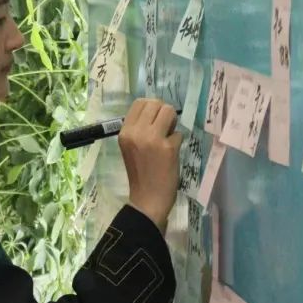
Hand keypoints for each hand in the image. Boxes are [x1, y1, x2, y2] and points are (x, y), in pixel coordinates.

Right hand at [117, 98, 182, 233]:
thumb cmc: (140, 172)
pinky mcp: (168, 148)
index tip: (155, 120)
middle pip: (155, 103)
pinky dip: (177, 141)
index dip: (152, 108)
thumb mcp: (131, 146)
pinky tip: (171, 154)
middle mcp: (136, 132)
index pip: (139, 102)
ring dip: (172, 123)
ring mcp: (152, 139)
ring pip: (169, 112)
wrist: (147, 199)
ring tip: (167, 138)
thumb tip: (158, 111)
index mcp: (124, 132)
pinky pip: (178, 133)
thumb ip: (140, 129)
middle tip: (164, 129)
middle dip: (164, 113)